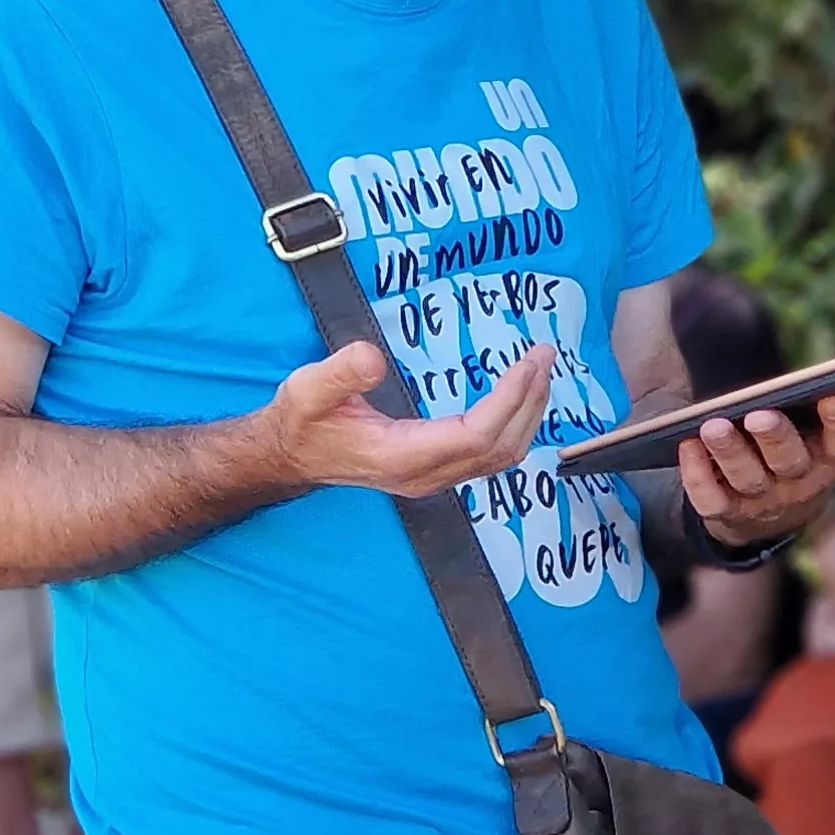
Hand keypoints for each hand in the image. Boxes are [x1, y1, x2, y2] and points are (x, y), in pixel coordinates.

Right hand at [263, 341, 554, 497]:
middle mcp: (425, 475)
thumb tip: (373, 356)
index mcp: (401, 457)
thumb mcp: (308, 389)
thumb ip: (340, 373)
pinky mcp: (434, 471)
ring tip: (540, 372)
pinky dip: (513, 426)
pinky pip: (489, 456)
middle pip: (498, 448)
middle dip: (529, 401)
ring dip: (527, 415)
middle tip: (545, 356)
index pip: (474, 435)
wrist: (288, 458)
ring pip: (500, 457)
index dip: (508, 400)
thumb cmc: (300, 423)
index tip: (527, 362)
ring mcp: (432, 478)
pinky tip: (519, 399)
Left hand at [679, 377, 834, 547]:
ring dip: (731, 452)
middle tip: (761, 414)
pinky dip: (696, 475)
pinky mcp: (721, 509)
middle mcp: (801, 483)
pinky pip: (707, 497)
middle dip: (778, 439)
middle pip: (792, 463)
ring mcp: (759, 500)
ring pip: (746, 478)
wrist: (767, 516)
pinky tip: (684, 445)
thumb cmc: (820, 455)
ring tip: (713, 424)